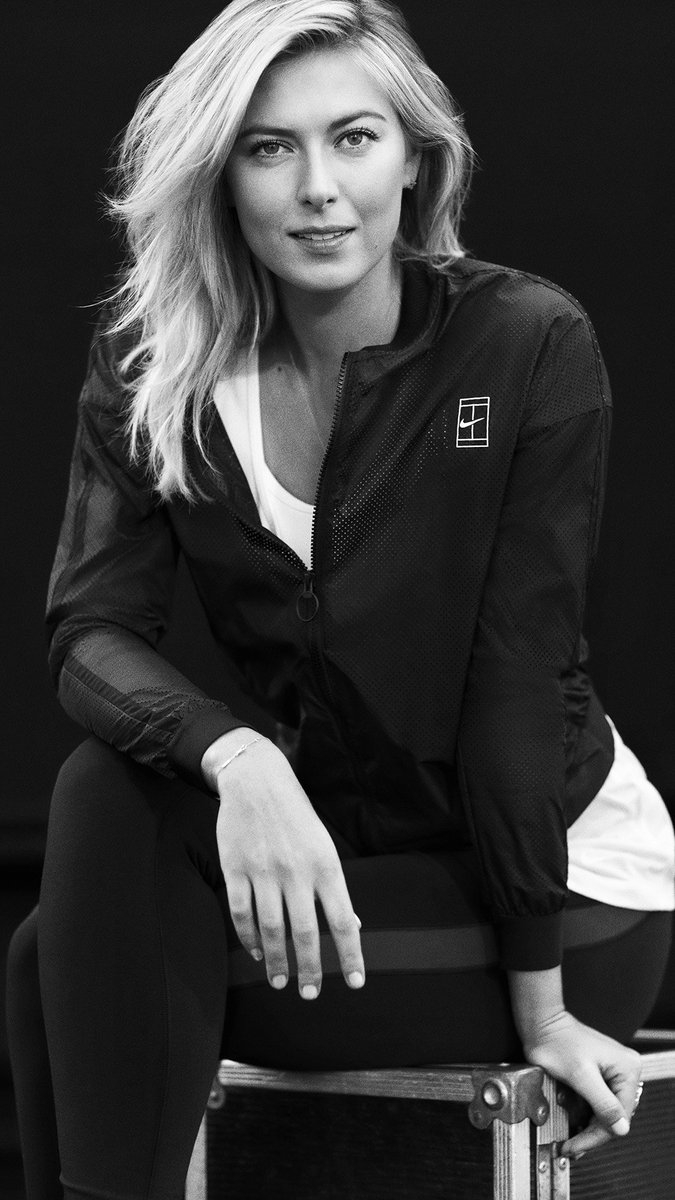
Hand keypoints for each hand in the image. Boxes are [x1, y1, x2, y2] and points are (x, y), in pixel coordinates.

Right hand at [213, 735, 364, 1000]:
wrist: (256, 778)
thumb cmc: (296, 814)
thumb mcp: (323, 845)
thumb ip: (334, 887)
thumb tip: (353, 925)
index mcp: (325, 864)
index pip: (343, 919)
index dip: (350, 954)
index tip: (355, 983)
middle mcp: (296, 871)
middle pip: (306, 932)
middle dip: (310, 969)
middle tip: (310, 994)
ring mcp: (263, 871)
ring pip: (271, 929)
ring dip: (277, 961)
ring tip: (281, 982)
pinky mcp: (235, 868)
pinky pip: (241, 913)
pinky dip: (249, 938)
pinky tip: (257, 952)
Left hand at [522, 1010, 641, 1158]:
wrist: (541, 1024)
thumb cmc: (557, 1041)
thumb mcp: (580, 1076)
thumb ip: (603, 1103)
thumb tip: (621, 1128)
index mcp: (627, 1069)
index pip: (619, 1116)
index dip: (596, 1136)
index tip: (576, 1147)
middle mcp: (625, 1071)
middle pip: (613, 1116)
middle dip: (590, 1133)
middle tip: (571, 1147)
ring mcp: (614, 1073)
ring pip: (604, 1113)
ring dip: (585, 1125)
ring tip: (568, 1137)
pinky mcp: (600, 1075)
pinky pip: (596, 1103)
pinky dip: (582, 1113)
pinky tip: (571, 1119)